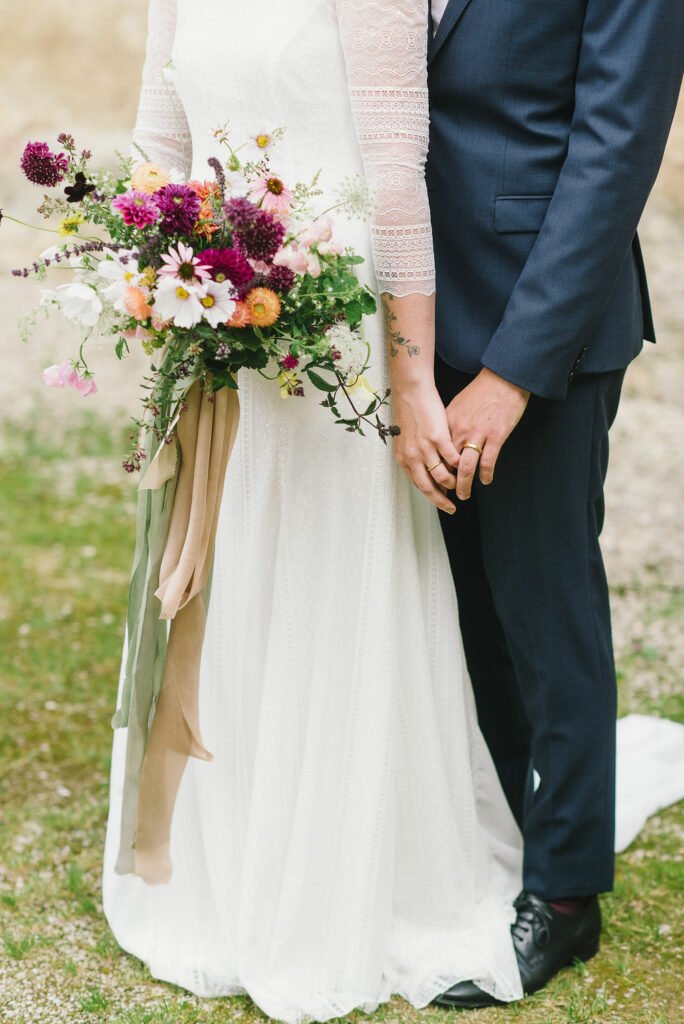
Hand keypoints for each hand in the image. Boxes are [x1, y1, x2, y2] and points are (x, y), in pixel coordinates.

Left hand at [392, 382, 458, 513]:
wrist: (412, 391)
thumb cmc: (411, 411)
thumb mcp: (408, 437)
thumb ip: (416, 453)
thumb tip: (425, 466)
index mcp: (404, 457)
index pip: (419, 484)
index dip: (431, 496)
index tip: (442, 502)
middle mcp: (413, 456)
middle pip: (429, 486)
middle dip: (442, 500)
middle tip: (452, 507)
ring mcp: (425, 448)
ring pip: (442, 475)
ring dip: (455, 483)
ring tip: (463, 486)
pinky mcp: (438, 437)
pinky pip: (453, 458)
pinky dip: (462, 465)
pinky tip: (469, 466)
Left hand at [446, 368, 529, 500]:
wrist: (502, 379)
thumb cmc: (481, 391)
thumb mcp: (457, 405)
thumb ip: (449, 425)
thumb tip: (442, 441)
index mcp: (448, 423)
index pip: (436, 452)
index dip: (434, 469)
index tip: (433, 480)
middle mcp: (459, 431)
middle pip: (447, 464)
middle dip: (445, 484)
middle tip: (446, 496)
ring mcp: (477, 435)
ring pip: (465, 468)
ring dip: (463, 485)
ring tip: (464, 495)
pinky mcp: (495, 436)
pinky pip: (487, 462)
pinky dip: (485, 474)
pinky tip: (485, 480)